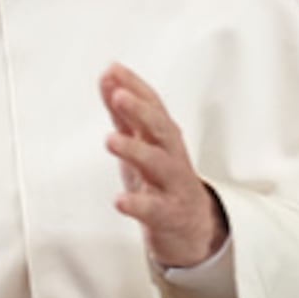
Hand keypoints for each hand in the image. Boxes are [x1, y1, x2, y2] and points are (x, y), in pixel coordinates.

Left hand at [100, 63, 226, 268]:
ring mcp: (172, 184)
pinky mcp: (168, 215)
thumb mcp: (141, 141)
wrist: (191, 227)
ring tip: (110, 139)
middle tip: (119, 96)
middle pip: (160, 128)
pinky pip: (154, 209)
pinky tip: (119, 200)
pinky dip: (137, 204)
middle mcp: (171, 155)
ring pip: (158, 164)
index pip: (152, 105)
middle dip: (141, 110)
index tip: (113, 69)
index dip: (134, 86)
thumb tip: (107, 76)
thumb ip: (123, 111)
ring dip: (134, 150)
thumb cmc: (160, 178)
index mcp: (162, 135)